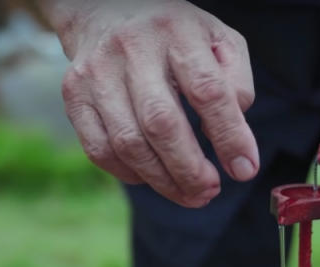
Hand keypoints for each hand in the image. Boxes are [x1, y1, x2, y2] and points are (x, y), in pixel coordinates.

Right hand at [42, 0, 257, 206]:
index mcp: (177, 33)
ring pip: (128, 142)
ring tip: (191, 195)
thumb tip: (236, 140)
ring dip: (163, 180)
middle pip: (161, 123)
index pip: (208, 91)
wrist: (108, 9)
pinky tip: (154, 178)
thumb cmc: (178, 36)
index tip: (244, 170)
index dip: (229, 137)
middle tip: (210, 192)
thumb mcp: (220, 42)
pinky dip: (130, 174)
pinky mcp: (74, 95)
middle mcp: (132, 49)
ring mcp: (97, 72)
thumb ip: (236, 86)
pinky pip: (99, 149)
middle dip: (190, 169)